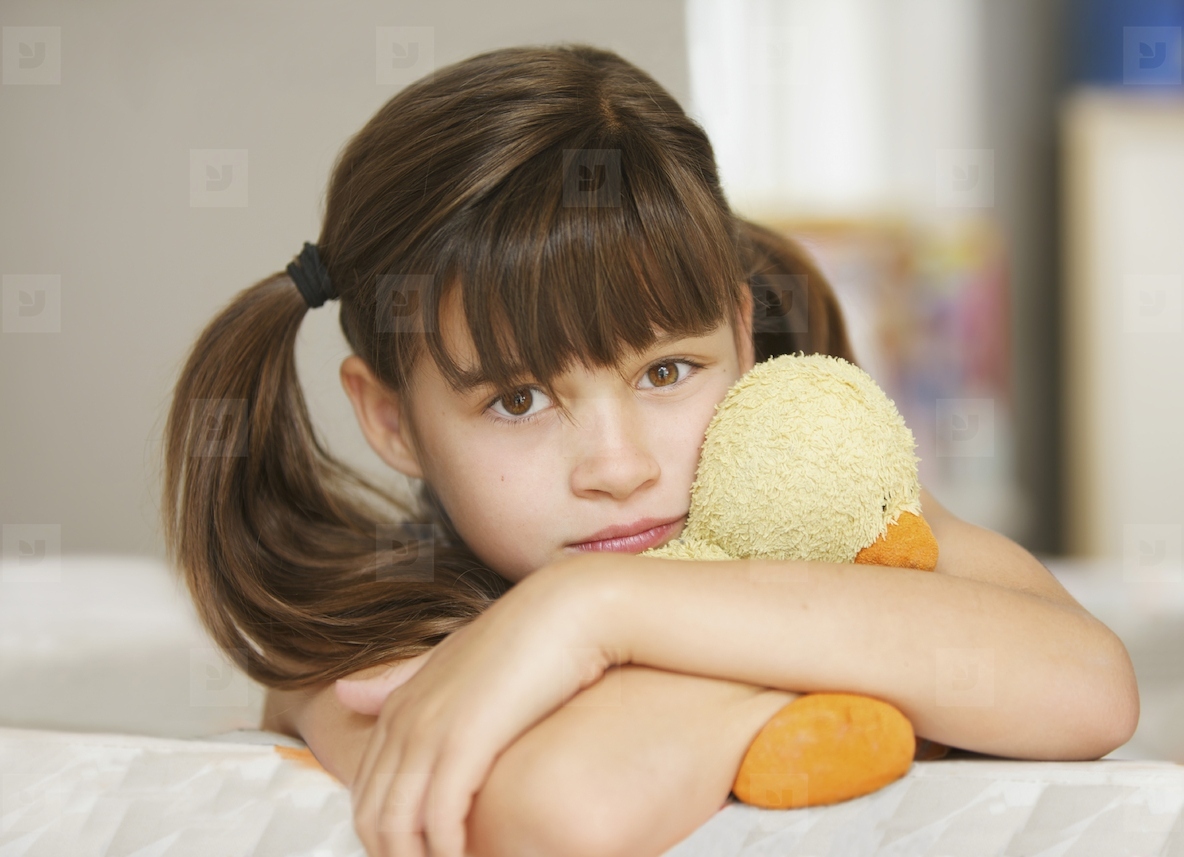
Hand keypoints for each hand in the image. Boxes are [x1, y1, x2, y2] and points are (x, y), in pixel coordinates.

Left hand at [348, 557, 613, 856]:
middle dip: (397, 855)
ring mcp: (429, 731)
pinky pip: (440, 822)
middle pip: (371, 819)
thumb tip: (343, 691)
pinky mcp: (464, 744)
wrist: (569, 608)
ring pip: (396, 829)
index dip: (386, 836)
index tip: (419, 852)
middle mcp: (403, 720)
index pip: (366, 793)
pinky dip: (451, 853)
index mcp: (398, 702)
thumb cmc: (525, 634)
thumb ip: (402, 681)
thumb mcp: (454, 657)